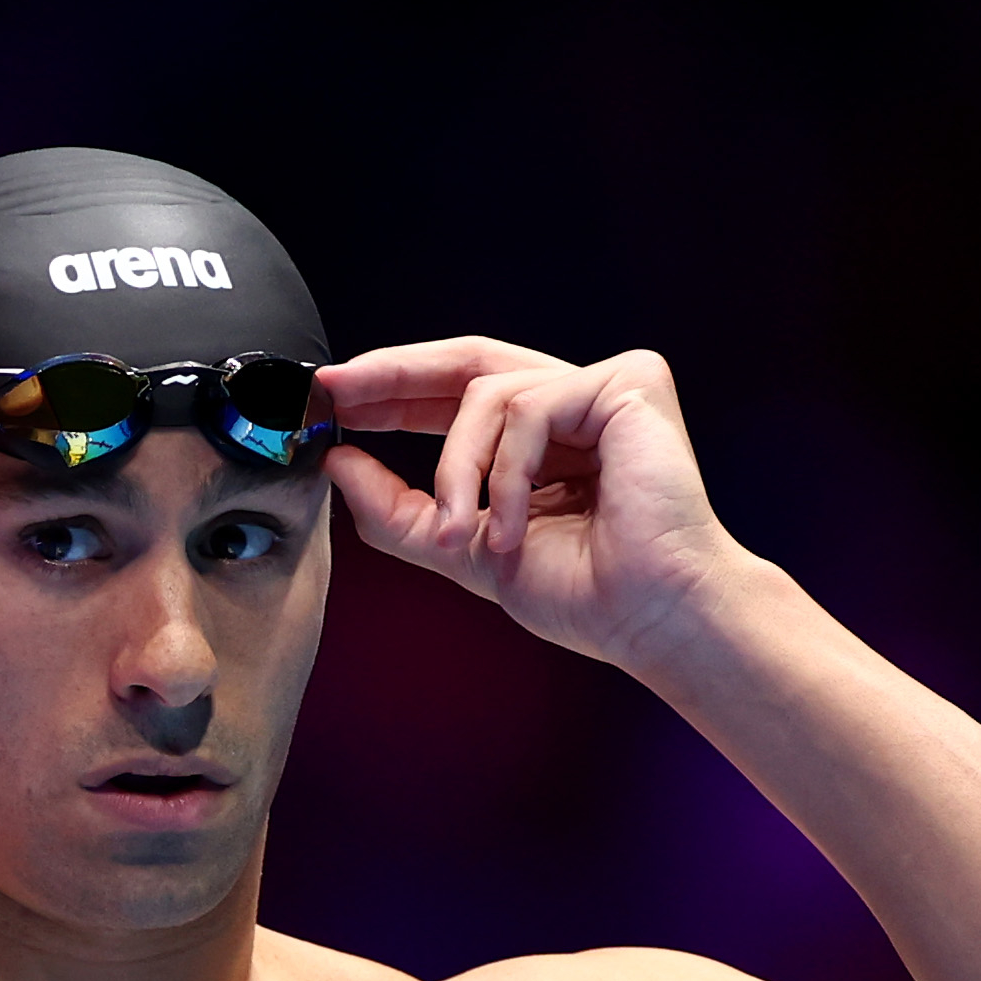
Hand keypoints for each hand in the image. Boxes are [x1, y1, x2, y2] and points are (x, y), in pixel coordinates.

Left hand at [320, 339, 744, 664]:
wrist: (649, 618)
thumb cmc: (584, 595)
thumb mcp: (463, 548)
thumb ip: (398, 509)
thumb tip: (338, 464)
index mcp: (542, 441)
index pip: (456, 396)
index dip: (392, 393)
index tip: (331, 401)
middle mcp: (574, 405)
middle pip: (467, 363)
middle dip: (392, 376)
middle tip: (337, 391)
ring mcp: (603, 389)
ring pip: (486, 394)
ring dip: (456, 469)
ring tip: (464, 534)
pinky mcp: (629, 384)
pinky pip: (528, 406)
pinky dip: (507, 471)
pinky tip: (516, 524)